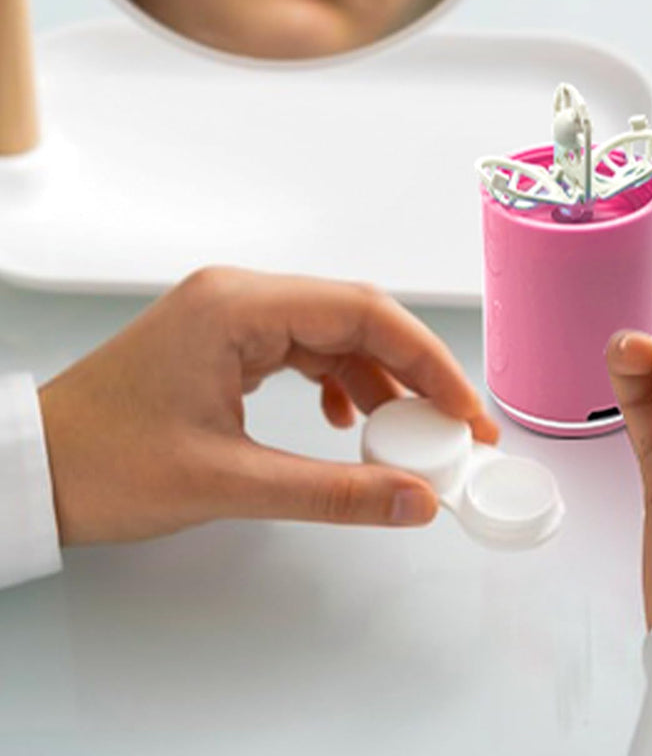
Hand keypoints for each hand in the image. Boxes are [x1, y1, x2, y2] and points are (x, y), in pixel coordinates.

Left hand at [39, 267, 498, 544]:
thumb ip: (332, 493)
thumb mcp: (228, 484)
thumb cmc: (104, 465)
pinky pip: (305, 349)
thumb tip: (415, 500)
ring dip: (379, 380)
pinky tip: (347, 423)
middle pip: (358, 317)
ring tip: (409, 434)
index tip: (464, 411)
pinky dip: (339, 383)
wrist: (31, 469)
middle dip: (414, 371)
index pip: (365, 314)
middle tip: (455, 426)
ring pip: (335, 333)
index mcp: (239, 307)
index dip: (428, 361)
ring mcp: (233, 314)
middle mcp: (241, 295)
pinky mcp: (227, 339)